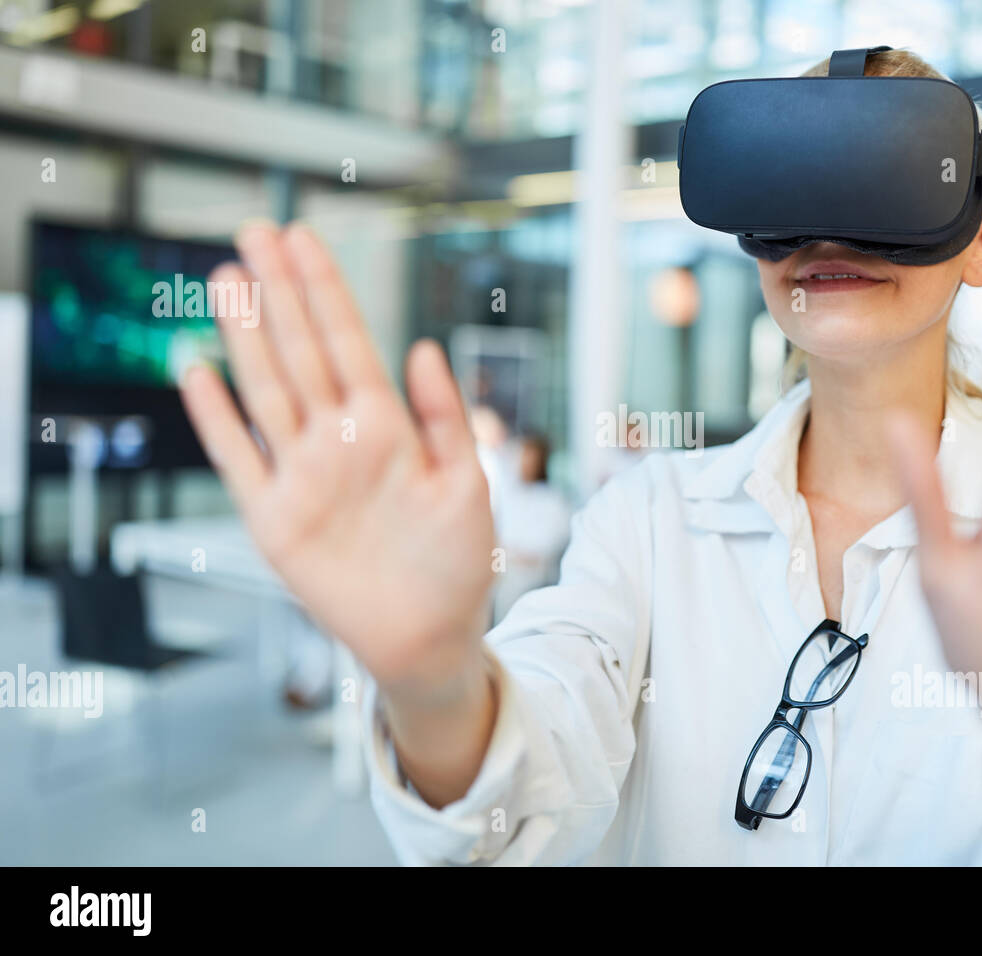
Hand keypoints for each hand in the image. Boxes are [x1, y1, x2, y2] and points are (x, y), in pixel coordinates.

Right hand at [180, 222, 494, 691]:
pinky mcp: (274, 518)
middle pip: (300, 351)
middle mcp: (337, 440)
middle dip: (278, 292)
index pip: (347, 341)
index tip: (302, 237)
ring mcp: (302, 475)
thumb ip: (446, 418)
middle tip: (255, 230)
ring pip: (265, 390)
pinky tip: (195, 371)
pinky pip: (237, 458)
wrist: (430, 636)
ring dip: (244, 337)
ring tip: (226, 280)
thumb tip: (425, 349)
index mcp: (386, 427)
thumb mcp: (468, 483)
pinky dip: (216, 418)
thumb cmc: (458, 562)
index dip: (323, 290)